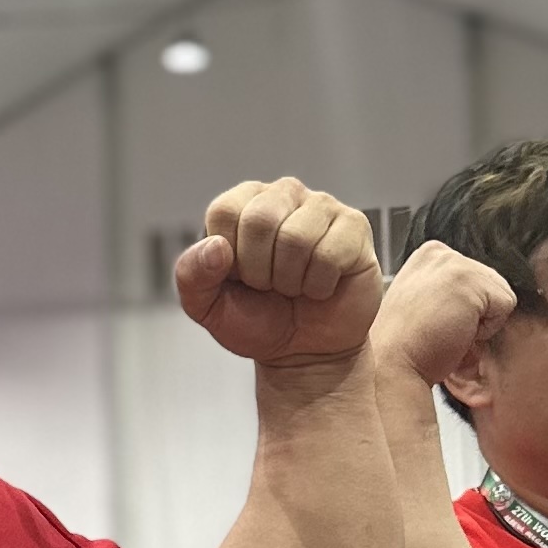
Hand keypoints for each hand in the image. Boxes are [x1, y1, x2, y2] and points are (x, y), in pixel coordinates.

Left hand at [174, 177, 381, 370]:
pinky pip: (330, 254)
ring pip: (296, 238)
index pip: (225, 212)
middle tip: (270, 286)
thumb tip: (216, 247)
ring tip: (295, 287)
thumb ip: (192, 274)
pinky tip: (320, 287)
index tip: (241, 277)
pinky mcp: (354, 228)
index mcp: (244, 202)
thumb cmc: (257, 321)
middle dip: (260, 271)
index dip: (230, 258)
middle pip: (260, 220)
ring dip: (291, 281)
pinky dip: (319, 285)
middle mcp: (283, 194)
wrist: (305, 353)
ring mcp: (322, 207)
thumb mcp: (207, 306)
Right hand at [371, 238, 516, 392]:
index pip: (477, 278)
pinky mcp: (470, 281)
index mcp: (429, 255)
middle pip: (491, 284)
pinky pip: (506, 305)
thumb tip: (483, 303)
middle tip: (443, 331)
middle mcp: (441, 253)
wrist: (392, 366)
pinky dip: (487, 329)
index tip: (437, 322)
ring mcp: (455, 263)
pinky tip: (456, 332)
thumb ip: (450, 291)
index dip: (466, 309)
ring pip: (500, 295)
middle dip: (475, 315)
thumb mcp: (426, 304)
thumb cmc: (407, 347)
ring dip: (481, 323)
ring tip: (449, 332)